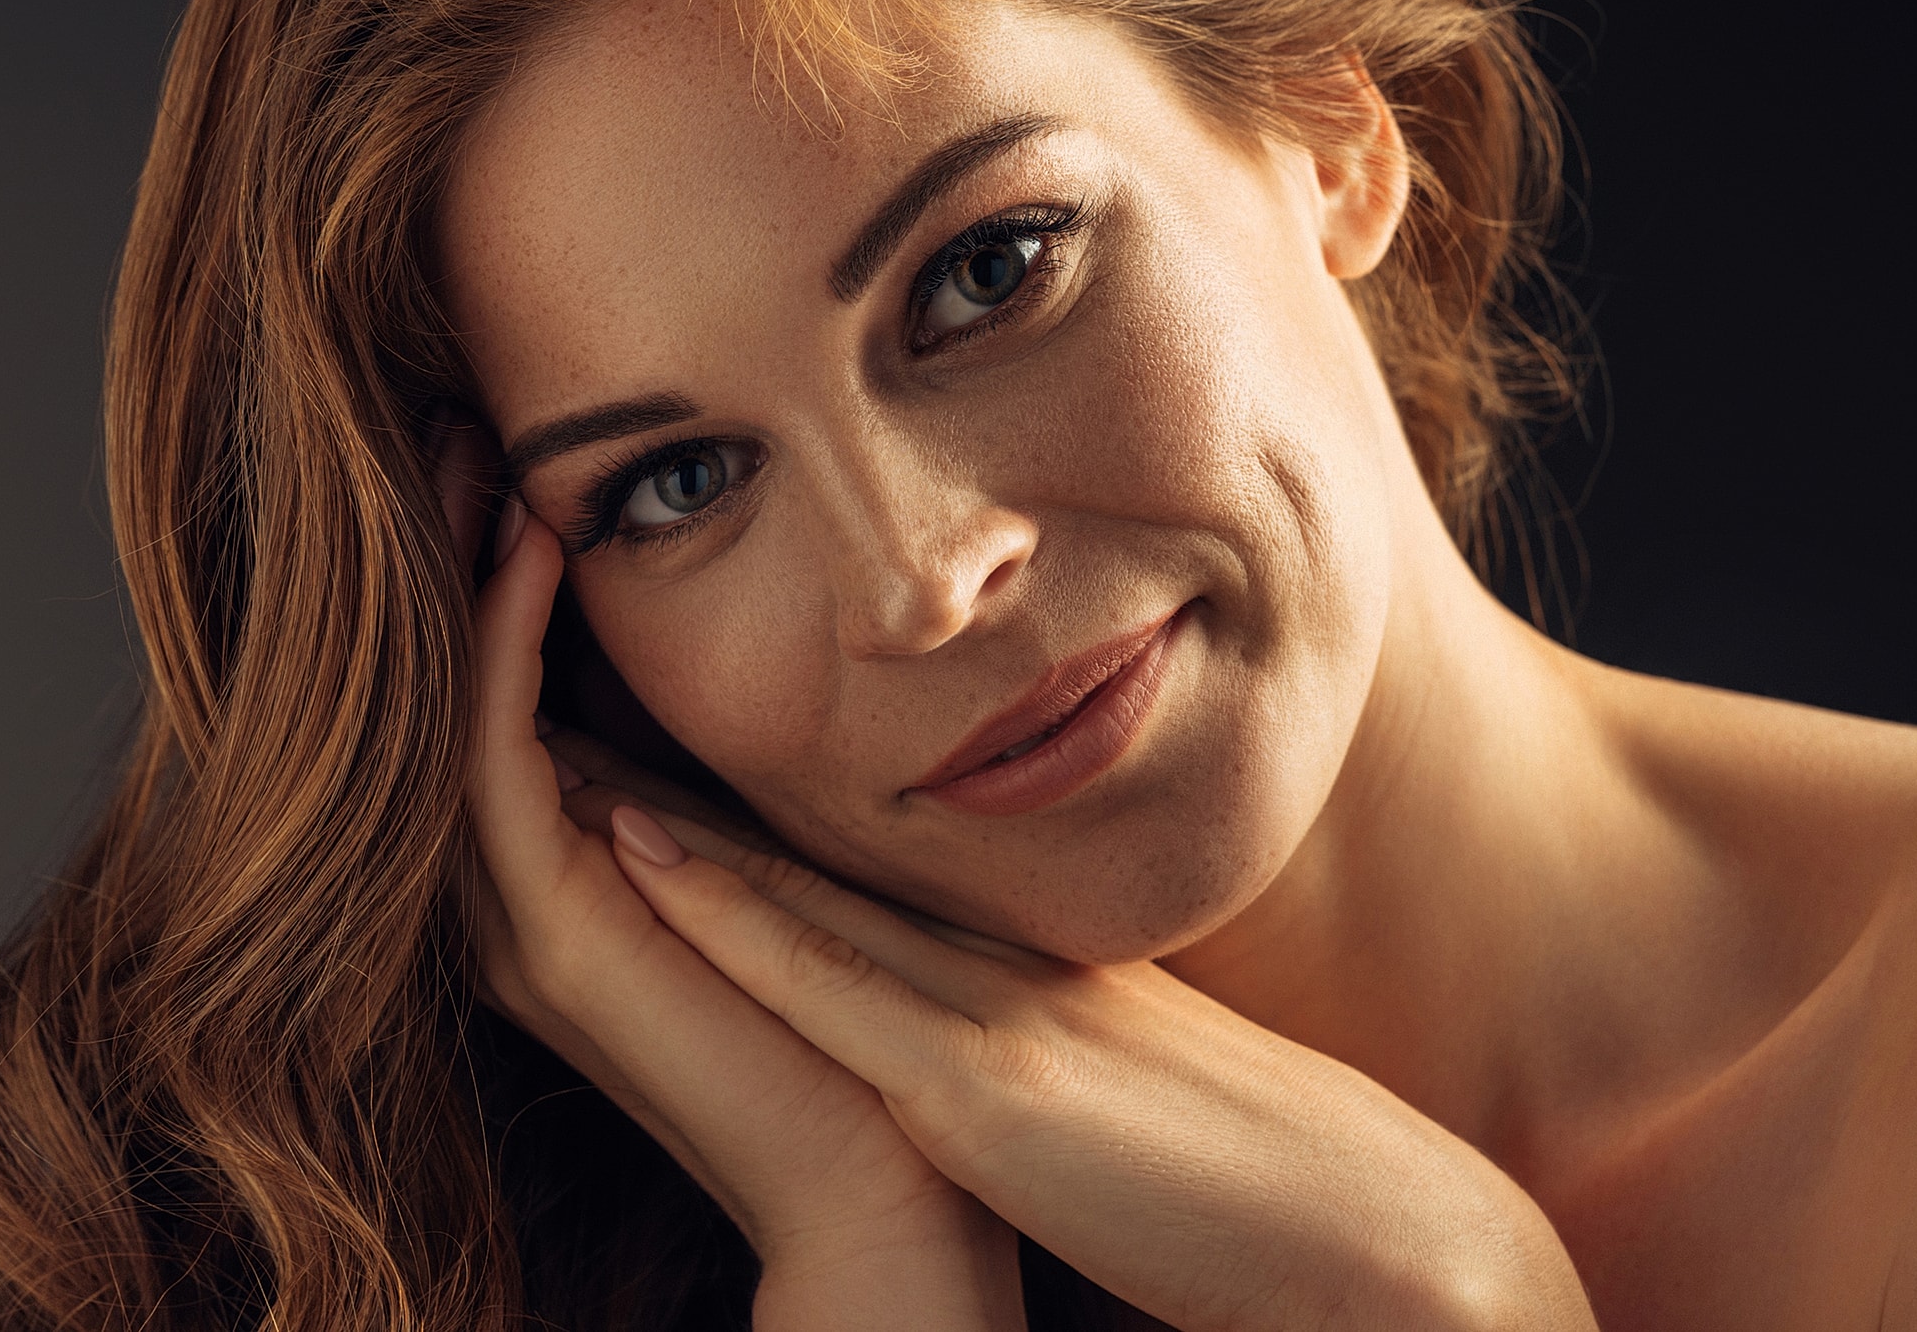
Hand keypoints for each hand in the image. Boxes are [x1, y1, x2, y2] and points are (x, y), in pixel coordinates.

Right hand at [468, 509, 1025, 1329]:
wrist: (888, 1196)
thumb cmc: (862, 1039)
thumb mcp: (779, 876)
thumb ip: (733, 800)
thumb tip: (754, 687)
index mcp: (571, 886)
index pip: (499, 703)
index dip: (493, 584)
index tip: (516, 462)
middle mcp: (520, 901)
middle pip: (444, 697)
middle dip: (447, 559)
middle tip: (453, 424)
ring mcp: (522, 925)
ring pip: (449, 714)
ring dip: (459, 580)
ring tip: (473, 454)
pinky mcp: (554, 939)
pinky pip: (497, 761)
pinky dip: (505, 650)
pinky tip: (536, 549)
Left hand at [608, 815, 1599, 1331]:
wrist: (1379, 1240)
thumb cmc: (1259, 1184)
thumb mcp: (1123, 1089)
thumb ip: (1047, 1048)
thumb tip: (994, 1054)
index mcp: (1012, 974)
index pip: (840, 875)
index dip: (722, 811)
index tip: (617, 749)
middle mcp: (984, 965)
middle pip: (787, 848)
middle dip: (658, 771)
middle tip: (547, 676)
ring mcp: (982, 1013)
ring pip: (780, 880)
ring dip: (652, 803)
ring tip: (536, 718)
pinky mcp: (986, 1090)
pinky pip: (827, 982)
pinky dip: (726, 907)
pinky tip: (632, 843)